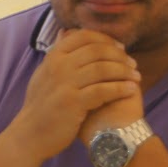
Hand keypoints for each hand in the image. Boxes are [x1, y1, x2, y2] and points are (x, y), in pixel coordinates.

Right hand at [10, 29, 140, 160]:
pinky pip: (103, 90)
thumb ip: (57, 54)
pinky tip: (131, 90)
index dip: (106, 39)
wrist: (30, 134)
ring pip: (103, 69)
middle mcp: (58, 66)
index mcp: (53, 56)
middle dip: (119, 56)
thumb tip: (65, 32)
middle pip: (97, 51)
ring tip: (136, 76)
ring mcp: (65, 84)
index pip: (84, 36)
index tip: (120, 48)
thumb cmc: (40, 106)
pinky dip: (120, 88)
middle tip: (132, 63)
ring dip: (124, 71)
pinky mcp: (73, 102)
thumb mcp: (43, 74)